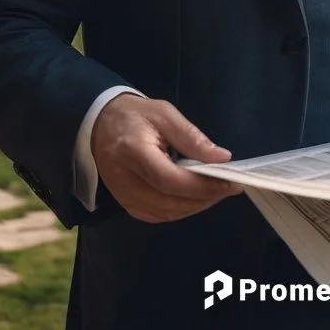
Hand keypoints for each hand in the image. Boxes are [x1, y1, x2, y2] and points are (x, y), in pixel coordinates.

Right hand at [91, 93, 242, 222]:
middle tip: (228, 187)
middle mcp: (125, 180)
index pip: (170, 180)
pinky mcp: (126, 203)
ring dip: (195, 206)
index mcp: (133, 152)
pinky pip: (157, 215)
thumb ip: (192, 137)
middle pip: (170, 201)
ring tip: (215, 191)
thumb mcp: (164, 114)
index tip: (230, 183)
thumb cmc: (134, 115)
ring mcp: (123, 196)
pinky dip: (179, 211)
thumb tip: (221, 158)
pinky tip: (194, 198)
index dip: (202, 186)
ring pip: (166, 213)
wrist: (100, 124)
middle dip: (204, 198)